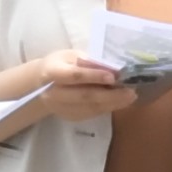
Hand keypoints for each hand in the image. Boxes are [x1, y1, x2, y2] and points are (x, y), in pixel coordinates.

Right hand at [0, 50, 135, 120]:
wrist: (41, 85)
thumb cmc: (60, 64)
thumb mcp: (71, 55)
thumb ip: (88, 61)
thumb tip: (112, 67)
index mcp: (51, 72)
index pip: (74, 76)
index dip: (94, 76)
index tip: (113, 76)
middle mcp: (53, 93)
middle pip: (84, 96)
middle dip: (110, 94)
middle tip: (130, 91)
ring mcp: (61, 108)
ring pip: (90, 108)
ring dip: (113, 103)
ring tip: (130, 96)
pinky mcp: (70, 116)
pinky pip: (91, 113)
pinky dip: (108, 108)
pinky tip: (120, 102)